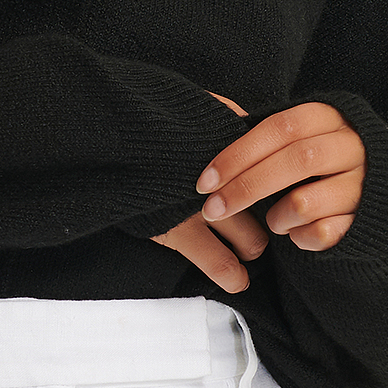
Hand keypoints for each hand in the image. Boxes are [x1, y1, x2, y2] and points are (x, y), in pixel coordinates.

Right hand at [147, 92, 269, 292]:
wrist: (112, 138)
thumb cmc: (150, 120)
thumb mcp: (195, 107)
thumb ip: (224, 115)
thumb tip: (247, 120)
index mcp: (229, 149)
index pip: (270, 174)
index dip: (275, 185)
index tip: (275, 192)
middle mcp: (223, 179)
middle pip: (268, 208)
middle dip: (268, 219)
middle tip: (261, 223)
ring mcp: (203, 207)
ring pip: (251, 240)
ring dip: (251, 248)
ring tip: (246, 252)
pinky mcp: (179, 231)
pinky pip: (219, 262)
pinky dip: (232, 275)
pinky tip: (237, 280)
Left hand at [195, 99, 365, 252]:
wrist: (376, 192)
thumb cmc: (317, 163)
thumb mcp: (297, 140)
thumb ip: (265, 138)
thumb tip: (210, 139)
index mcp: (330, 117)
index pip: (280, 128)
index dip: (238, 154)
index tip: (205, 181)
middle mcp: (352, 146)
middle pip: (296, 161)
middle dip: (246, 188)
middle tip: (212, 210)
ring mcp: (363, 183)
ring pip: (305, 202)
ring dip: (277, 217)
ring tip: (274, 220)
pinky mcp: (368, 219)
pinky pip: (323, 234)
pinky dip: (301, 238)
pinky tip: (298, 233)